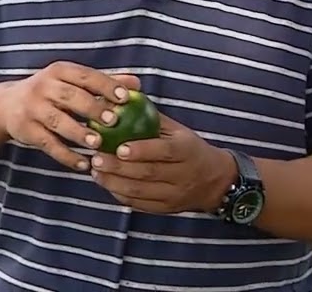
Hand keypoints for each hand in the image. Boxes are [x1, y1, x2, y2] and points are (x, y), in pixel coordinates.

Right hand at [0, 61, 140, 171]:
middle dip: (92, 108)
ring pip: (58, 121)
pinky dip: (66, 156)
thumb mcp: (71, 81)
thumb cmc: (51, 92)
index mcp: (59, 71)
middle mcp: (44, 87)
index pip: (85, 76)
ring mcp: (33, 109)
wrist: (6, 105)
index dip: (105, 85)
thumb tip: (137, 83)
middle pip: (70, 96)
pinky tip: (84, 164)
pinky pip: (48, 145)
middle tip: (113, 121)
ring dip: (78, 133)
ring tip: (98, 143)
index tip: (126, 97)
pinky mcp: (26, 130)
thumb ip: (103, 82)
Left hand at [88, 112, 236, 214]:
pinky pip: (140, 204)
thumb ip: (152, 119)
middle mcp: (182, 174)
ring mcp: (174, 194)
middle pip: (148, 173)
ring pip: (141, 192)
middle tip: (96, 159)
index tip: (119, 148)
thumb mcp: (178, 131)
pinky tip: (106, 184)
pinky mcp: (166, 208)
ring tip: (95, 171)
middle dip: (118, 167)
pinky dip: (120, 195)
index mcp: (186, 150)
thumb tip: (121, 103)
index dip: (141, 150)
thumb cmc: (190, 149)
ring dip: (114, 182)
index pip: (163, 151)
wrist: (215, 181)